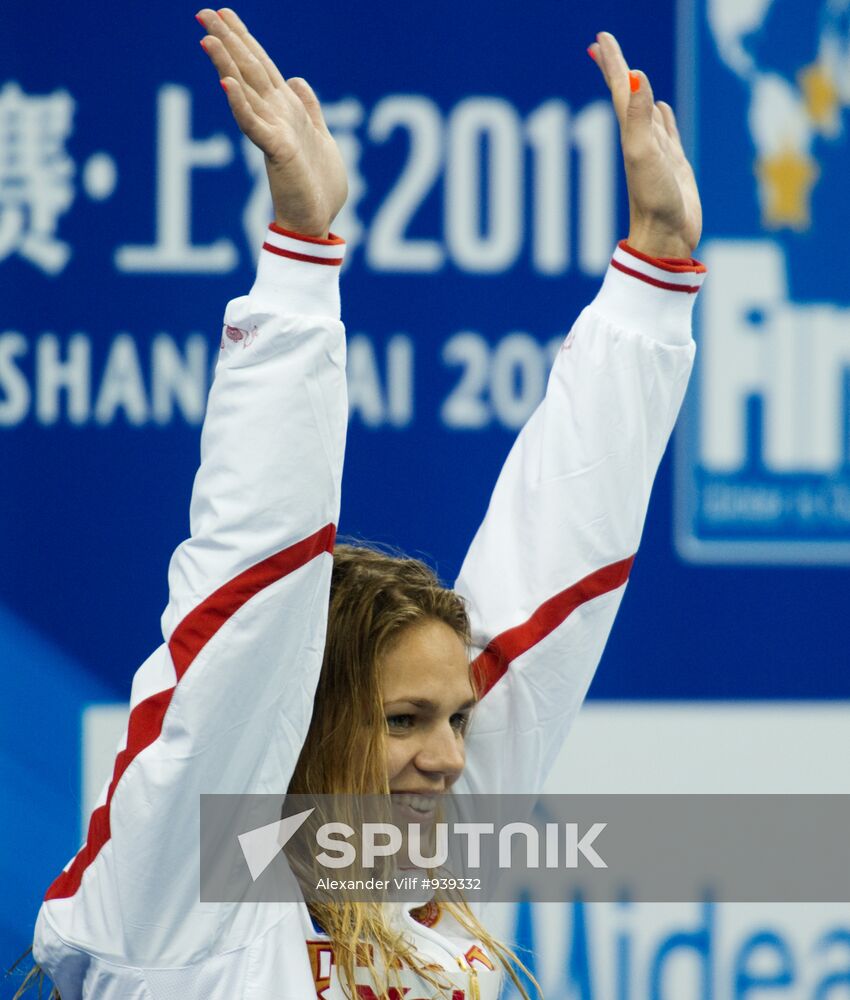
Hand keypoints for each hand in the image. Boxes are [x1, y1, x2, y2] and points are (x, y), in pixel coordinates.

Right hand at [196, 8, 346, 238]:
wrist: (316, 221)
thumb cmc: (318, 186)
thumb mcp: (321, 136)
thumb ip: (309, 109)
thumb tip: (297, 80)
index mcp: (286, 110)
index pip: (261, 66)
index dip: (245, 39)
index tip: (225, 13)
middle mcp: (275, 116)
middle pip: (248, 69)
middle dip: (229, 40)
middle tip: (203, 12)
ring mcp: (273, 132)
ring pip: (246, 91)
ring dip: (227, 64)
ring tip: (208, 38)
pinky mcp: (277, 151)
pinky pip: (254, 126)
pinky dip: (241, 105)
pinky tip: (227, 84)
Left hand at [588, 32, 701, 259]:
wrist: (667, 240)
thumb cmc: (654, 202)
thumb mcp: (644, 156)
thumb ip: (638, 117)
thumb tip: (634, 76)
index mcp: (632, 135)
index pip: (619, 90)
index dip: (612, 63)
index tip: (600, 38)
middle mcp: (641, 141)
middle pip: (627, 96)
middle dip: (617, 69)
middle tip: (603, 44)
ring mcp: (658, 153)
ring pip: (646, 112)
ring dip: (637, 92)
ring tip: (631, 75)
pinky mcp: (675, 167)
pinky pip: (667, 133)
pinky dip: (663, 117)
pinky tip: (662, 110)